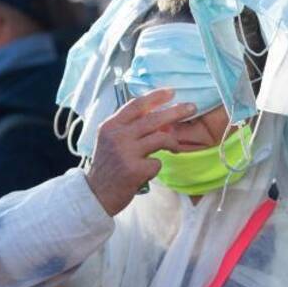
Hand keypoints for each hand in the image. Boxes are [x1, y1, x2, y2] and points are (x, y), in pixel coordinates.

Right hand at [85, 89, 195, 215]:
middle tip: (192, 108)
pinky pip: (157, 162)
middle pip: (153, 119)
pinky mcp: (135, 170)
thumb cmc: (108, 167)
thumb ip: (131, 129)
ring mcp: (126, 153)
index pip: (136, 105)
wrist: (96, 194)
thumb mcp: (112, 141)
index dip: (156, 97)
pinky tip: (147, 172)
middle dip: (176, 112)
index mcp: (111, 126)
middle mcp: (118, 136)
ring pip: (161, 138)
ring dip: (172, 142)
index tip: (172, 92)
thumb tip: (163, 122)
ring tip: (175, 148)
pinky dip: (156, 167)